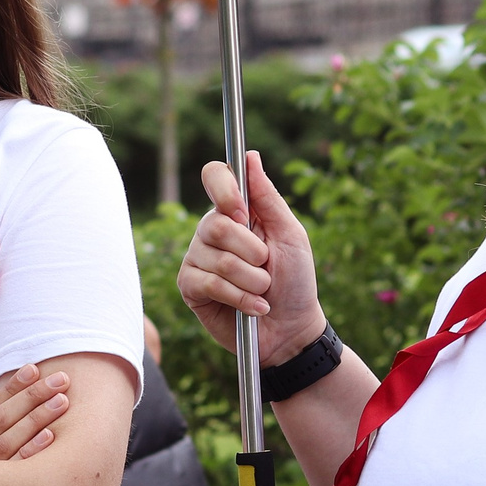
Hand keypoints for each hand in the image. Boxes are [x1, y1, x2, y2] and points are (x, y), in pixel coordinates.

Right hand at [0, 363, 70, 463]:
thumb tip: (9, 418)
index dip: (11, 389)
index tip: (32, 368)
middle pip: (2, 421)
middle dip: (31, 396)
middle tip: (60, 379)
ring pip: (9, 442)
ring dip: (36, 418)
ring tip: (62, 400)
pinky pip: (13, 474)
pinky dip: (31, 452)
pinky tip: (50, 437)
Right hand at [179, 152, 328, 364]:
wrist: (291, 330)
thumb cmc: (295, 281)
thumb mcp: (290, 235)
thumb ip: (268, 198)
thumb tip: (250, 156)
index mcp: (236, 211)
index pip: (214, 176)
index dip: (224, 189)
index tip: (243, 212)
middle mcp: (211, 230)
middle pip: (217, 225)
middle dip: (254, 253)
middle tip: (266, 267)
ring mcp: (197, 258)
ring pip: (218, 260)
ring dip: (252, 281)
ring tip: (263, 291)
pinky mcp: (190, 287)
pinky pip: (209, 284)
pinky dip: (240, 298)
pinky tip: (254, 307)